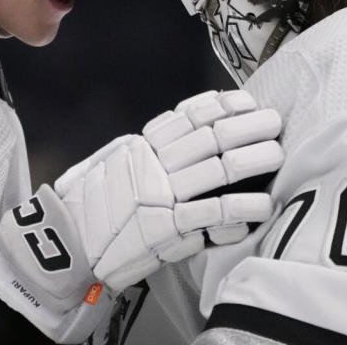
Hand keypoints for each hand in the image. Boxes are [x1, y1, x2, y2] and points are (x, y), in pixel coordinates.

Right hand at [0, 89, 282, 342]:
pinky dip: (242, 207)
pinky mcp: (169, 228)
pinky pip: (213, 213)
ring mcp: (164, 194)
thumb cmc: (92, 205)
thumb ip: (148, 148)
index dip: (223, 105)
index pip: (190, 115)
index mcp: (144, 144)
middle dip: (249, 126)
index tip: (247, 101)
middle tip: (275, 121)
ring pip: (219, 168)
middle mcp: (156, 163)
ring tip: (278, 153)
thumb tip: (183, 134)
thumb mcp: (116, 162)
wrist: (68, 244)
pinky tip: (263, 204)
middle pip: (212, 136)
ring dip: (254, 158)